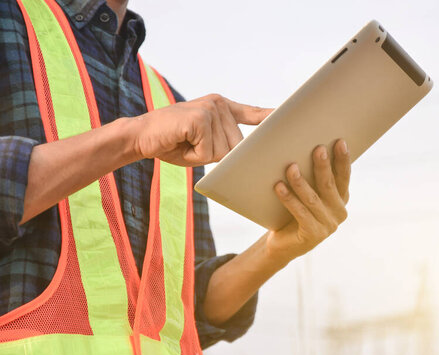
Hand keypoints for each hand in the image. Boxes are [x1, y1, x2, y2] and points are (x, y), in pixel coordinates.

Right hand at [132, 93, 271, 165]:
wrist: (141, 136)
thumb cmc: (172, 142)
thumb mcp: (204, 142)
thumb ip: (224, 143)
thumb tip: (244, 154)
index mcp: (221, 107)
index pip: (251, 113)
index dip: (269, 116)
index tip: (287, 115)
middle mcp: (218, 104)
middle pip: (236, 146)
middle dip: (215, 155)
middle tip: (191, 144)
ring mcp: (210, 109)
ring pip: (223, 151)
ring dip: (202, 156)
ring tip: (185, 142)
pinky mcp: (200, 118)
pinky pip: (208, 152)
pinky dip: (194, 155)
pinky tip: (181, 141)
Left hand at [265, 139, 350, 264]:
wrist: (283, 244)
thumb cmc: (294, 211)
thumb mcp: (308, 193)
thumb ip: (312, 176)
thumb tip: (306, 145)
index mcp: (341, 199)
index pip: (344, 176)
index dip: (343, 160)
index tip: (340, 142)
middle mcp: (338, 212)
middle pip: (329, 185)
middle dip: (323, 166)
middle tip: (317, 149)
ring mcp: (327, 226)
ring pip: (313, 199)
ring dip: (301, 182)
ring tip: (291, 167)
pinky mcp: (313, 235)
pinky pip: (300, 213)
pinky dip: (289, 199)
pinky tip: (279, 186)